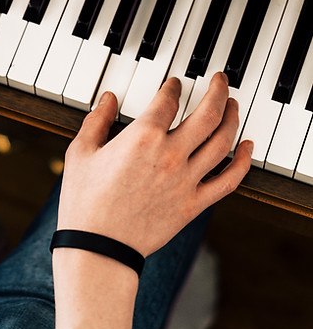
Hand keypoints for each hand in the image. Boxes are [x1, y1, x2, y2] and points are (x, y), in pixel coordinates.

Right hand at [57, 73, 251, 256]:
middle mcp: (170, 155)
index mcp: (142, 137)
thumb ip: (97, 120)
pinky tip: (247, 147)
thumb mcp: (81, 152)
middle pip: (209, 114)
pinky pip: (229, 180)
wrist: (99, 247)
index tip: (175, 83)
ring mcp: (186, 180)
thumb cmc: (85, 201)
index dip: (174, 86)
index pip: (169, 100)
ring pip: (223, 142)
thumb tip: (108, 98)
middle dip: (218, 91)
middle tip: (220, 81)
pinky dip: (243, 162)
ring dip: (233, 118)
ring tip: (233, 105)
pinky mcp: (194, 204)